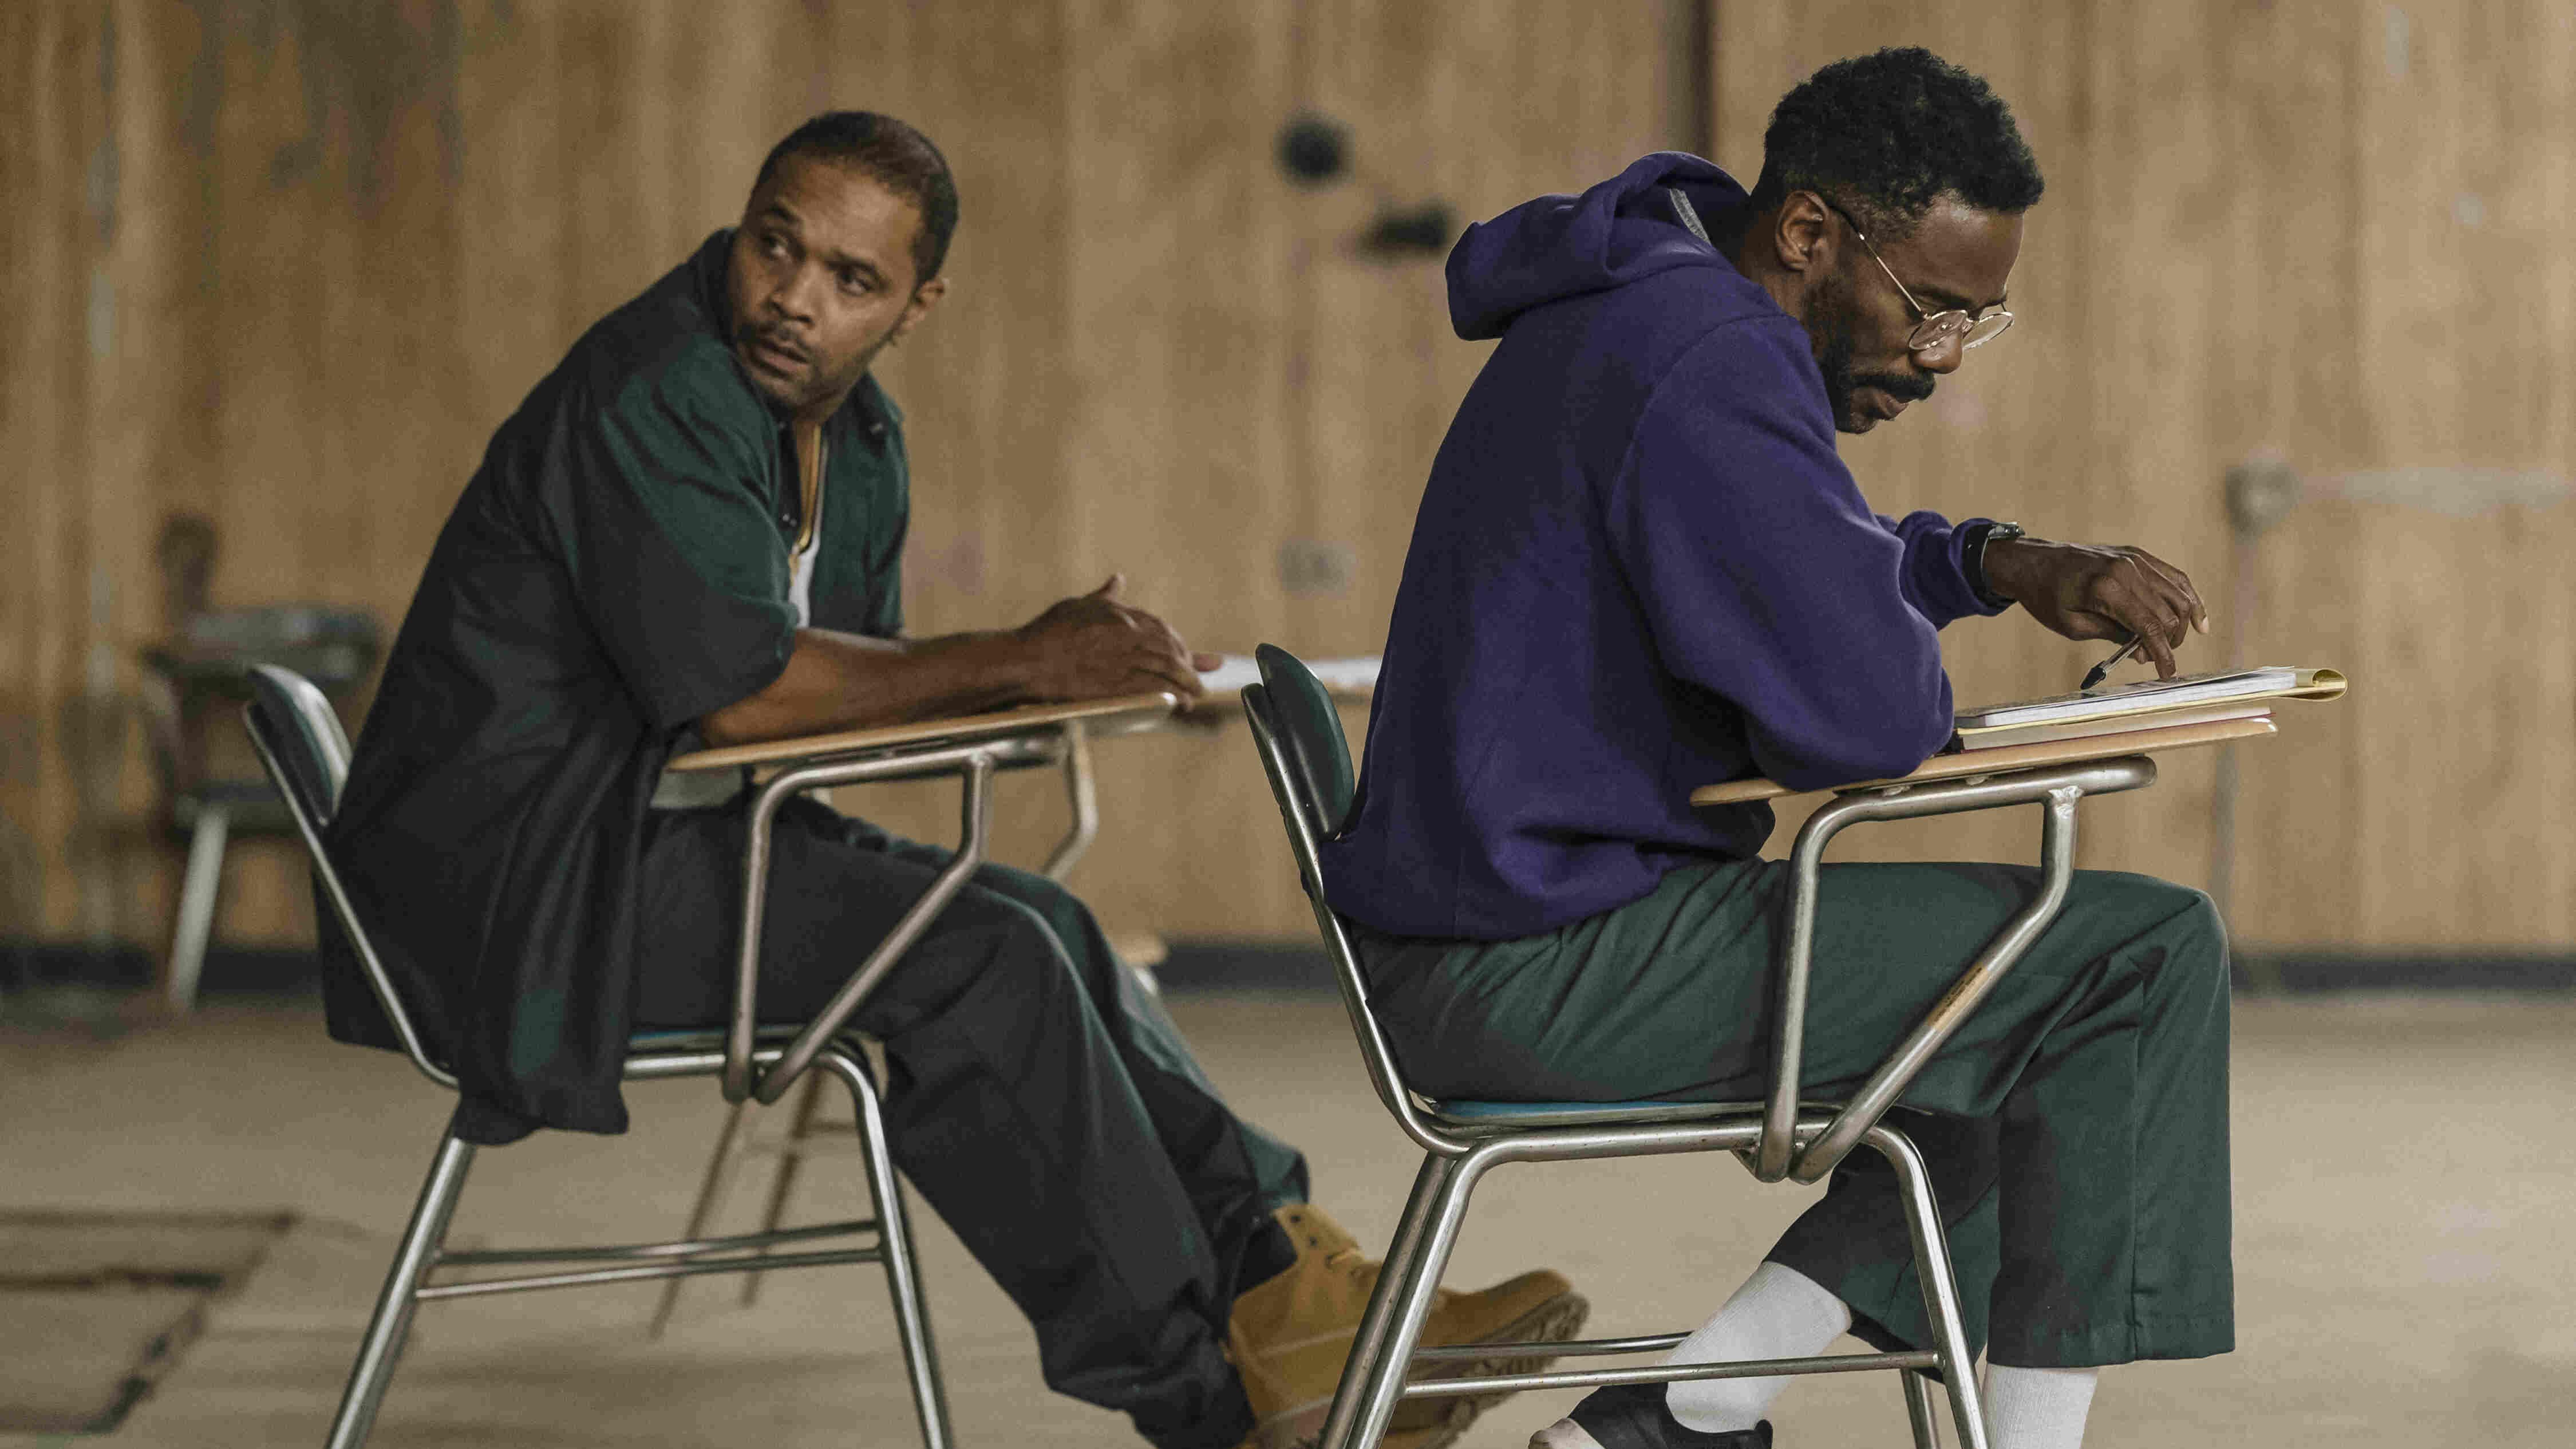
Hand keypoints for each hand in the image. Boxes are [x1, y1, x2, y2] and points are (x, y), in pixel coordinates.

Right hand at [1014, 574, 1220, 700]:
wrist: (1026, 661)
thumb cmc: (1046, 633)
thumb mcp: (1077, 605)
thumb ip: (1103, 597)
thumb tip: (1118, 579)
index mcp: (1118, 614)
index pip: (1159, 626)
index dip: (1178, 641)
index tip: (1190, 652)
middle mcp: (1126, 634)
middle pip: (1169, 647)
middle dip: (1189, 661)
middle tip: (1200, 675)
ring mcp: (1123, 659)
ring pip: (1167, 667)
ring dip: (1188, 681)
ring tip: (1197, 692)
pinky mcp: (1117, 683)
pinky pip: (1155, 688)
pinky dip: (1173, 694)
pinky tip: (1182, 702)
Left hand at [1979, 536, 2209, 678]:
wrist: (2033, 562)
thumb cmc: (2047, 597)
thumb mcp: (2073, 626)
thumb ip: (2113, 636)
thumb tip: (2146, 652)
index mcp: (2106, 588)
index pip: (2149, 626)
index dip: (2162, 654)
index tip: (2167, 674)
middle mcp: (2127, 569)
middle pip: (2168, 612)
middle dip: (2169, 642)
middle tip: (2154, 659)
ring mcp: (2135, 559)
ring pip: (2178, 595)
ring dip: (2181, 624)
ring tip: (2171, 644)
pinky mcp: (2138, 555)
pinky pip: (2174, 577)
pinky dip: (2188, 598)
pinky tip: (2197, 619)